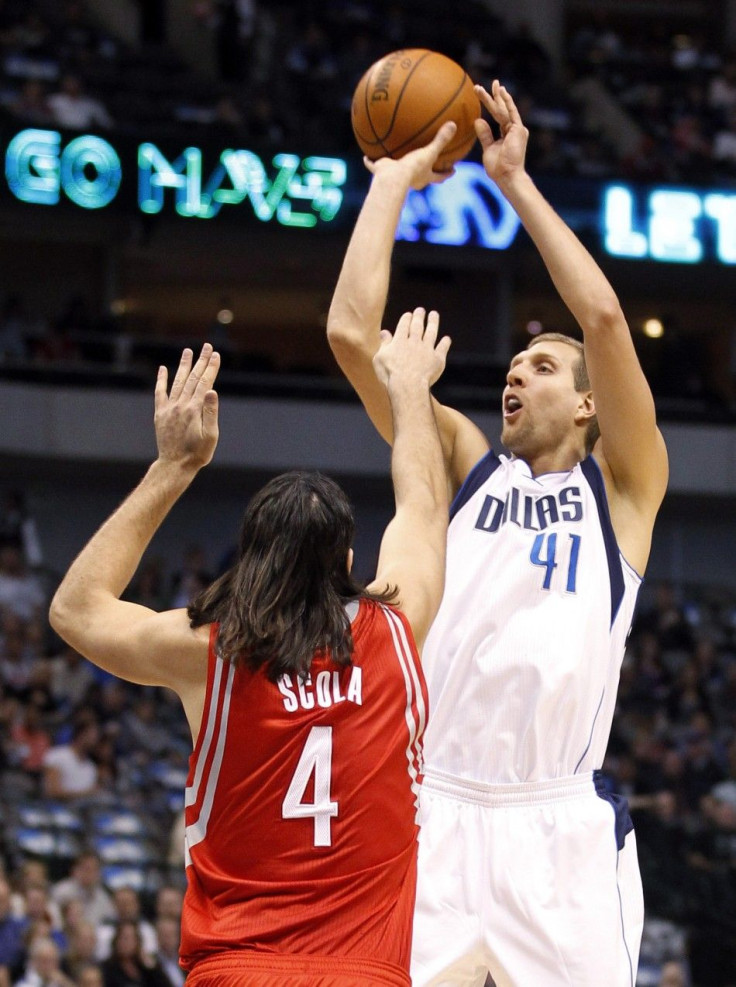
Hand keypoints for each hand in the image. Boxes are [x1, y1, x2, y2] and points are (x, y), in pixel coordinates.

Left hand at [154, 343, 219, 469]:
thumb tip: (211, 391)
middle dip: (201, 361)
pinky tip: (163, 369)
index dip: (211, 368)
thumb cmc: (197, 454)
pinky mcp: (160, 414)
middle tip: (206, 347)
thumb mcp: (211, 436)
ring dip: (183, 366)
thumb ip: (211, 412)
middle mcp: (181, 405)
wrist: (174, 466)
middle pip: (193, 378)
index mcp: (195, 409)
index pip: (205, 383)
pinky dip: (162, 380)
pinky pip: (160, 393)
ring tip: (188, 351)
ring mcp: (169, 408)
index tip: (215, 354)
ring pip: (178, 382)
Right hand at [364, 121, 457, 189]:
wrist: (393, 178)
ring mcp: (395, 176)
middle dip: (423, 172)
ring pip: (397, 170)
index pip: (438, 177)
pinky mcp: (380, 172)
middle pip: (420, 177)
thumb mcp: (429, 152)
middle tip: (427, 164)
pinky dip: (369, 162)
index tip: (453, 170)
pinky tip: (366, 155)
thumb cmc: (413, 168)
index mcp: (423, 176)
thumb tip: (453, 125)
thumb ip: (441, 140)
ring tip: (394, 157)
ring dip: (396, 165)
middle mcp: (411, 179)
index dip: (446, 174)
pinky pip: (373, 165)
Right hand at [373, 308, 450, 389]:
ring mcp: (427, 350)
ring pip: (431, 333)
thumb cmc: (390, 375)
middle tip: (421, 310)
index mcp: (399, 341)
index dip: (406, 319)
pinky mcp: (437, 359)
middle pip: (418, 326)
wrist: (408, 386)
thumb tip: (384, 332)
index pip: (403, 326)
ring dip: (433, 323)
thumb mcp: (380, 358)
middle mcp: (414, 342)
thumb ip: (384, 344)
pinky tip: (447, 339)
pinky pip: (442, 348)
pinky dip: (445, 343)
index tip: (408, 314)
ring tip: (434, 315)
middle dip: (419, 317)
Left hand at [474, 80, 528, 186]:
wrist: (507, 176)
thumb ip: (485, 135)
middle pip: (501, 110)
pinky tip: (501, 92)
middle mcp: (514, 129)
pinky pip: (510, 113)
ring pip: (503, 110)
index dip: (492, 104)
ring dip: (496, 97)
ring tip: (489, 85)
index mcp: (507, 134)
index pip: (498, 116)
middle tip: (488, 84)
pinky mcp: (518, 130)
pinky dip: (506, 102)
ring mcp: (517, 129)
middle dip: (494, 96)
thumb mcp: (488, 149)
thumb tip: (478, 120)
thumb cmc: (498, 168)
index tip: (485, 94)